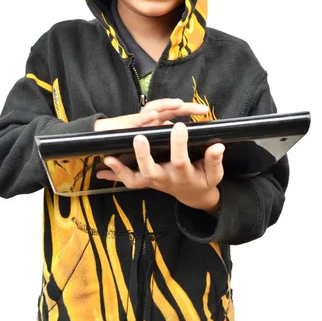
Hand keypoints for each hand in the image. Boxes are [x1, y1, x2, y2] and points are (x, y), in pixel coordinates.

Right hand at [94, 98, 208, 130]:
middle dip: (185, 106)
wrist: (103, 134)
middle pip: (169, 107)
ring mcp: (139, 119)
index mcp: (156, 119)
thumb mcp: (150, 139)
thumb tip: (182, 139)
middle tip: (203, 109)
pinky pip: (137, 120)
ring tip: (179, 104)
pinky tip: (153, 116)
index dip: (190, 109)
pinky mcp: (127, 124)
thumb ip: (163, 135)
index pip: (175, 111)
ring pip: (154, 108)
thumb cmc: (128, 136)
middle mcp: (149, 116)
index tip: (206, 111)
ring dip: (166, 105)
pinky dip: (145, 117)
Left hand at [96, 122, 224, 213]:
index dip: (179, 144)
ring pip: (135, 179)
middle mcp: (165, 179)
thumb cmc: (204, 180)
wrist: (193, 195)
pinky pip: (129, 181)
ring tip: (109, 157)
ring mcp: (153, 181)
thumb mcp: (214, 173)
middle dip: (143, 155)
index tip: (179, 125)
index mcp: (184, 175)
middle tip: (139, 137)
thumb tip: (218, 146)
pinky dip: (116, 175)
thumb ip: (214, 160)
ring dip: (121, 170)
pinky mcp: (145, 181)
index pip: (180, 160)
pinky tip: (103, 168)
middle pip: (151, 171)